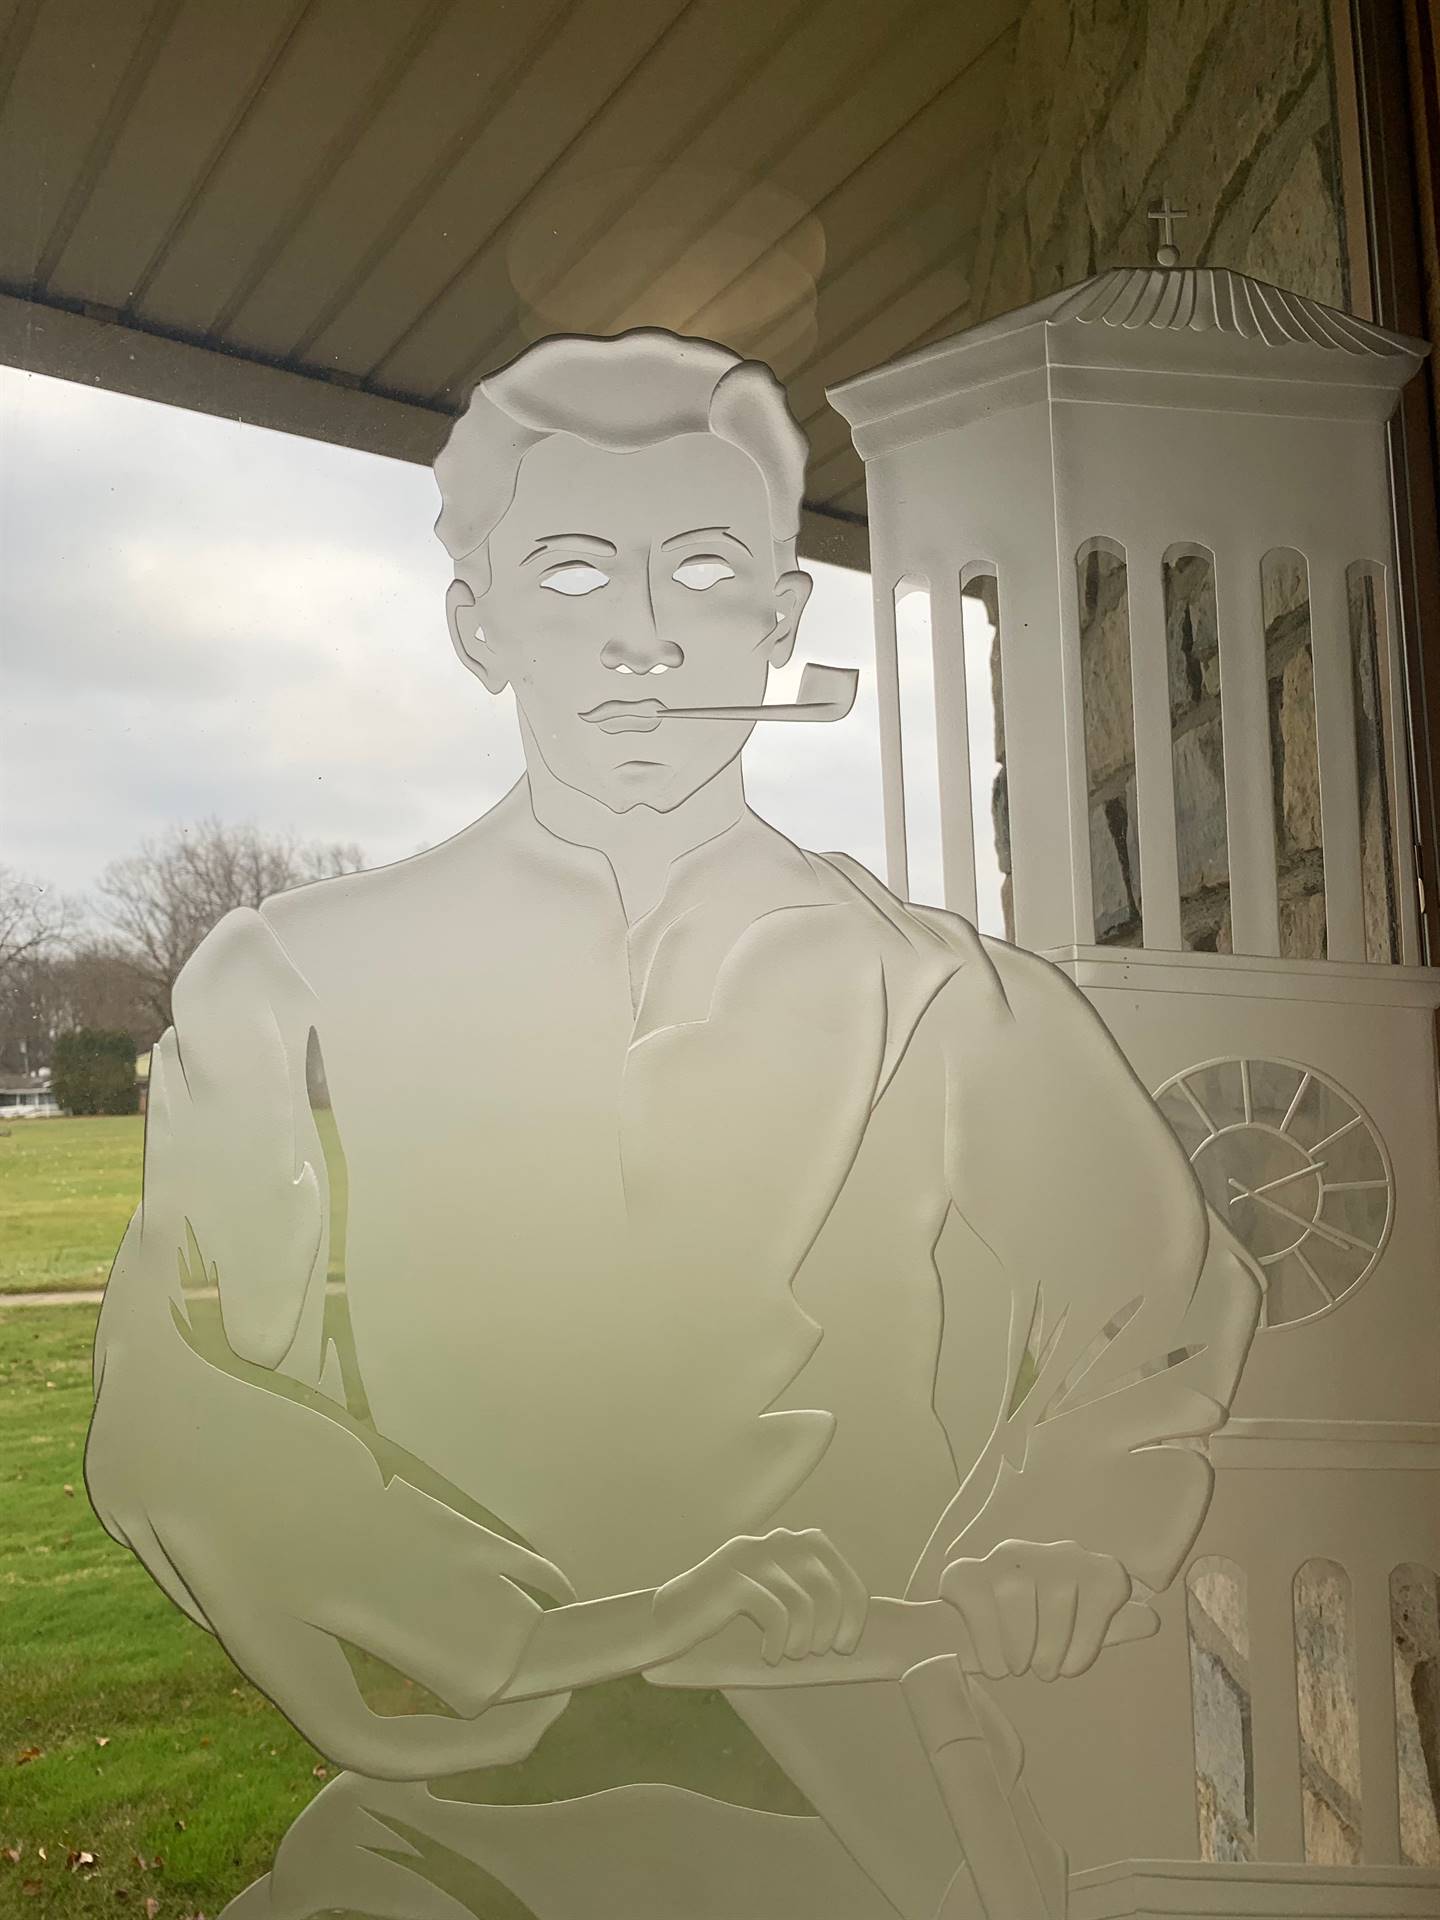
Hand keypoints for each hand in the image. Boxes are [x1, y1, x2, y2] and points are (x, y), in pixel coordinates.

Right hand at [653, 1528, 867, 1666]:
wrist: (667, 1620)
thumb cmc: (726, 1618)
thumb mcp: (774, 1598)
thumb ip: (807, 1595)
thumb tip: (853, 1623)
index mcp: (787, 1541)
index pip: (837, 1565)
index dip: (852, 1606)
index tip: (846, 1642)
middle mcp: (771, 1541)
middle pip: (826, 1583)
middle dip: (833, 1625)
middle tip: (820, 1652)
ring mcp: (749, 1557)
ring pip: (803, 1600)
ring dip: (803, 1638)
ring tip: (789, 1654)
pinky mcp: (730, 1578)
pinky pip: (775, 1612)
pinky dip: (778, 1642)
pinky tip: (769, 1657)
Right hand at [940, 1539, 1131, 1680]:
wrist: (964, 1640)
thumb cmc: (1032, 1639)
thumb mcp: (1076, 1635)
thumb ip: (1111, 1627)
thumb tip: (1154, 1620)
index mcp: (1079, 1563)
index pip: (1106, 1582)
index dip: (1092, 1634)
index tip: (1073, 1664)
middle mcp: (1041, 1552)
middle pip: (1061, 1595)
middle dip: (1051, 1648)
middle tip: (1042, 1670)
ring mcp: (1001, 1559)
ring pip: (1018, 1596)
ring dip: (1019, 1649)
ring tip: (1017, 1666)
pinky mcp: (964, 1574)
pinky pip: (983, 1609)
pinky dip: (990, 1648)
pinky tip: (994, 1663)